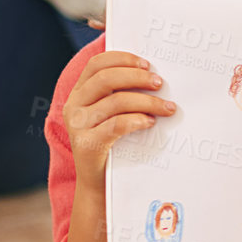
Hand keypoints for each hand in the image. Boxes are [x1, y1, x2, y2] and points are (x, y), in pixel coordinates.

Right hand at [62, 50, 175, 175]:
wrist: (99, 182)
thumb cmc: (113, 143)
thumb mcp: (113, 114)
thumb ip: (122, 94)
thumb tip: (156, 77)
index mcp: (79, 93)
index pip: (97, 64)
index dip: (123, 59)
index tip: (147, 64)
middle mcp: (74, 105)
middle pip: (106, 79)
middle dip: (138, 77)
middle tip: (160, 83)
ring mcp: (78, 125)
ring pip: (115, 101)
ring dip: (147, 101)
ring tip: (167, 107)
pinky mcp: (86, 144)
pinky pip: (115, 125)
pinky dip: (137, 120)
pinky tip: (150, 122)